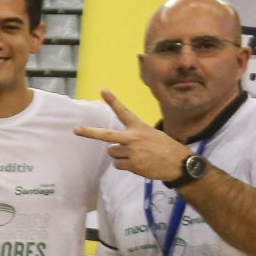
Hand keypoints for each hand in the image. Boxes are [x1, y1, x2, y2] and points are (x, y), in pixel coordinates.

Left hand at [73, 90, 189, 181]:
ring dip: (120, 155)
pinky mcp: (132, 164)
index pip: (123, 112)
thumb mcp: (152, 134)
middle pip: (106, 135)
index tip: (103, 90)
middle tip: (76, 130)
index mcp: (139, 127)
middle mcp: (133, 138)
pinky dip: (124, 165)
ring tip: (137, 155)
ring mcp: (131, 152)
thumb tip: (115, 147)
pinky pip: (117, 164)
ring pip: (112, 152)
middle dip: (89, 132)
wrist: (179, 163)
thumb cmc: (165, 147)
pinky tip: (138, 164)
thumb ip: (134, 136)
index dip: (113, 101)